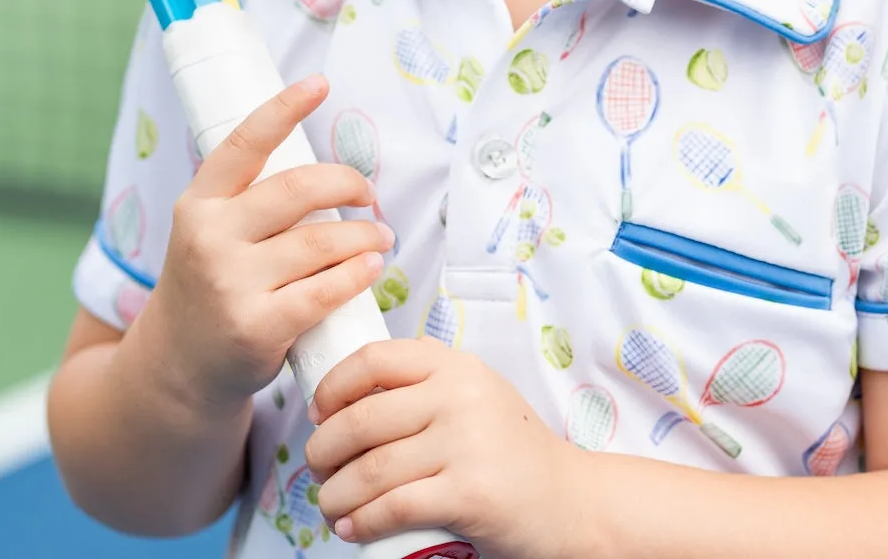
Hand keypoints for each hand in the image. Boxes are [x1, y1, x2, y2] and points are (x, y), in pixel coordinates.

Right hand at [144, 76, 394, 414]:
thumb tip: (329, 168)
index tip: (319, 83)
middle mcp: (209, 236)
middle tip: (369, 194)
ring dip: (364, 234)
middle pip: (300, 188)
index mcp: (199, 201)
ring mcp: (229, 283)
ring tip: (379, 237)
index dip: (284, 108)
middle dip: (348, 183)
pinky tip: (370, 267)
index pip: (246, 142)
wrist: (176, 369)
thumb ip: (255, 198)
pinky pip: (325, 290)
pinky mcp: (254, 327)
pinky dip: (357, 274)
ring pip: (321, 240)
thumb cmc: (212, 284)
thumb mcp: (210, 230)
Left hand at [306, 339, 587, 558]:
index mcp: (455, 366)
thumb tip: (346, 402)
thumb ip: (424, 389)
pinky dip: (362, 521)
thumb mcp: (474, 396)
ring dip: (335, 494)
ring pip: (371, 469)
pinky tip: (351, 528)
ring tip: (328, 505)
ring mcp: (466, 443)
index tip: (317, 413)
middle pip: (362, 420)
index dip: (332, 387)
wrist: (570, 499)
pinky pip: (394, 506)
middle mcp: (459, 396)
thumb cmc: (511, 450)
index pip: (374, 359)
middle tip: (317, 469)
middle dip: (323, 451)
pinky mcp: (469, 493)